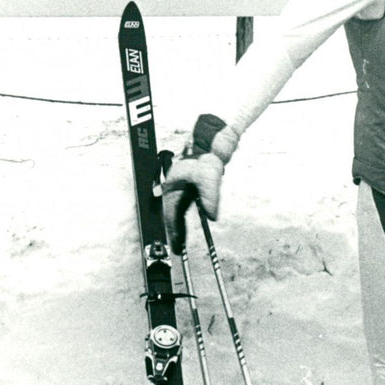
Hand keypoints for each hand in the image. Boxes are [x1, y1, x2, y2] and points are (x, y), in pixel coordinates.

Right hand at [162, 114, 238, 252]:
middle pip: (172, 214)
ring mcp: (182, 184)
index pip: (171, 214)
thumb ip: (210, 197)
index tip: (177, 247)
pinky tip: (187, 222)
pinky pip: (184, 204)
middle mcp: (175, 186)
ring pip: (176, 209)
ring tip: (180, 240)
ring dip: (178, 224)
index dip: (174, 232)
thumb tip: (211, 216)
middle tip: (178, 248)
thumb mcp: (210, 176)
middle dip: (174, 231)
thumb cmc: (207, 152)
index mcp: (173, 185)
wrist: (213, 135)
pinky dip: (184, 215)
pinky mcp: (191, 182)